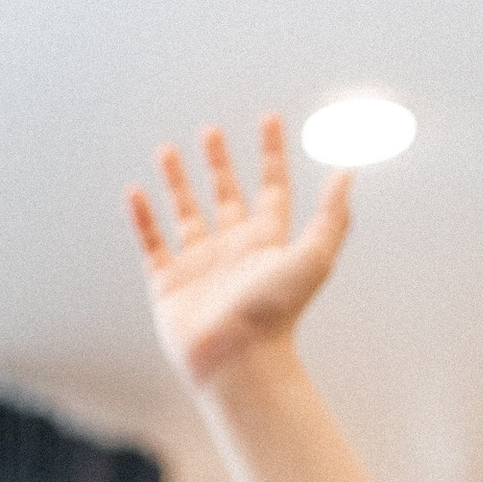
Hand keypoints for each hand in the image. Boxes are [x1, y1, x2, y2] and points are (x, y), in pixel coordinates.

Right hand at [127, 114, 352, 391]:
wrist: (238, 362)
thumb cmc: (277, 315)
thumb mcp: (314, 258)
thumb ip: (332, 214)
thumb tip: (347, 170)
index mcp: (266, 242)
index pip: (272, 188)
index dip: (272, 153)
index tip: (269, 119)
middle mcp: (233, 251)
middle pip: (226, 196)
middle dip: (219, 163)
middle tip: (211, 131)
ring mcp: (199, 267)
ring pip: (186, 214)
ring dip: (177, 182)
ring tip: (166, 149)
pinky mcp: (169, 285)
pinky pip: (152, 244)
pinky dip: (142, 218)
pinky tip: (135, 191)